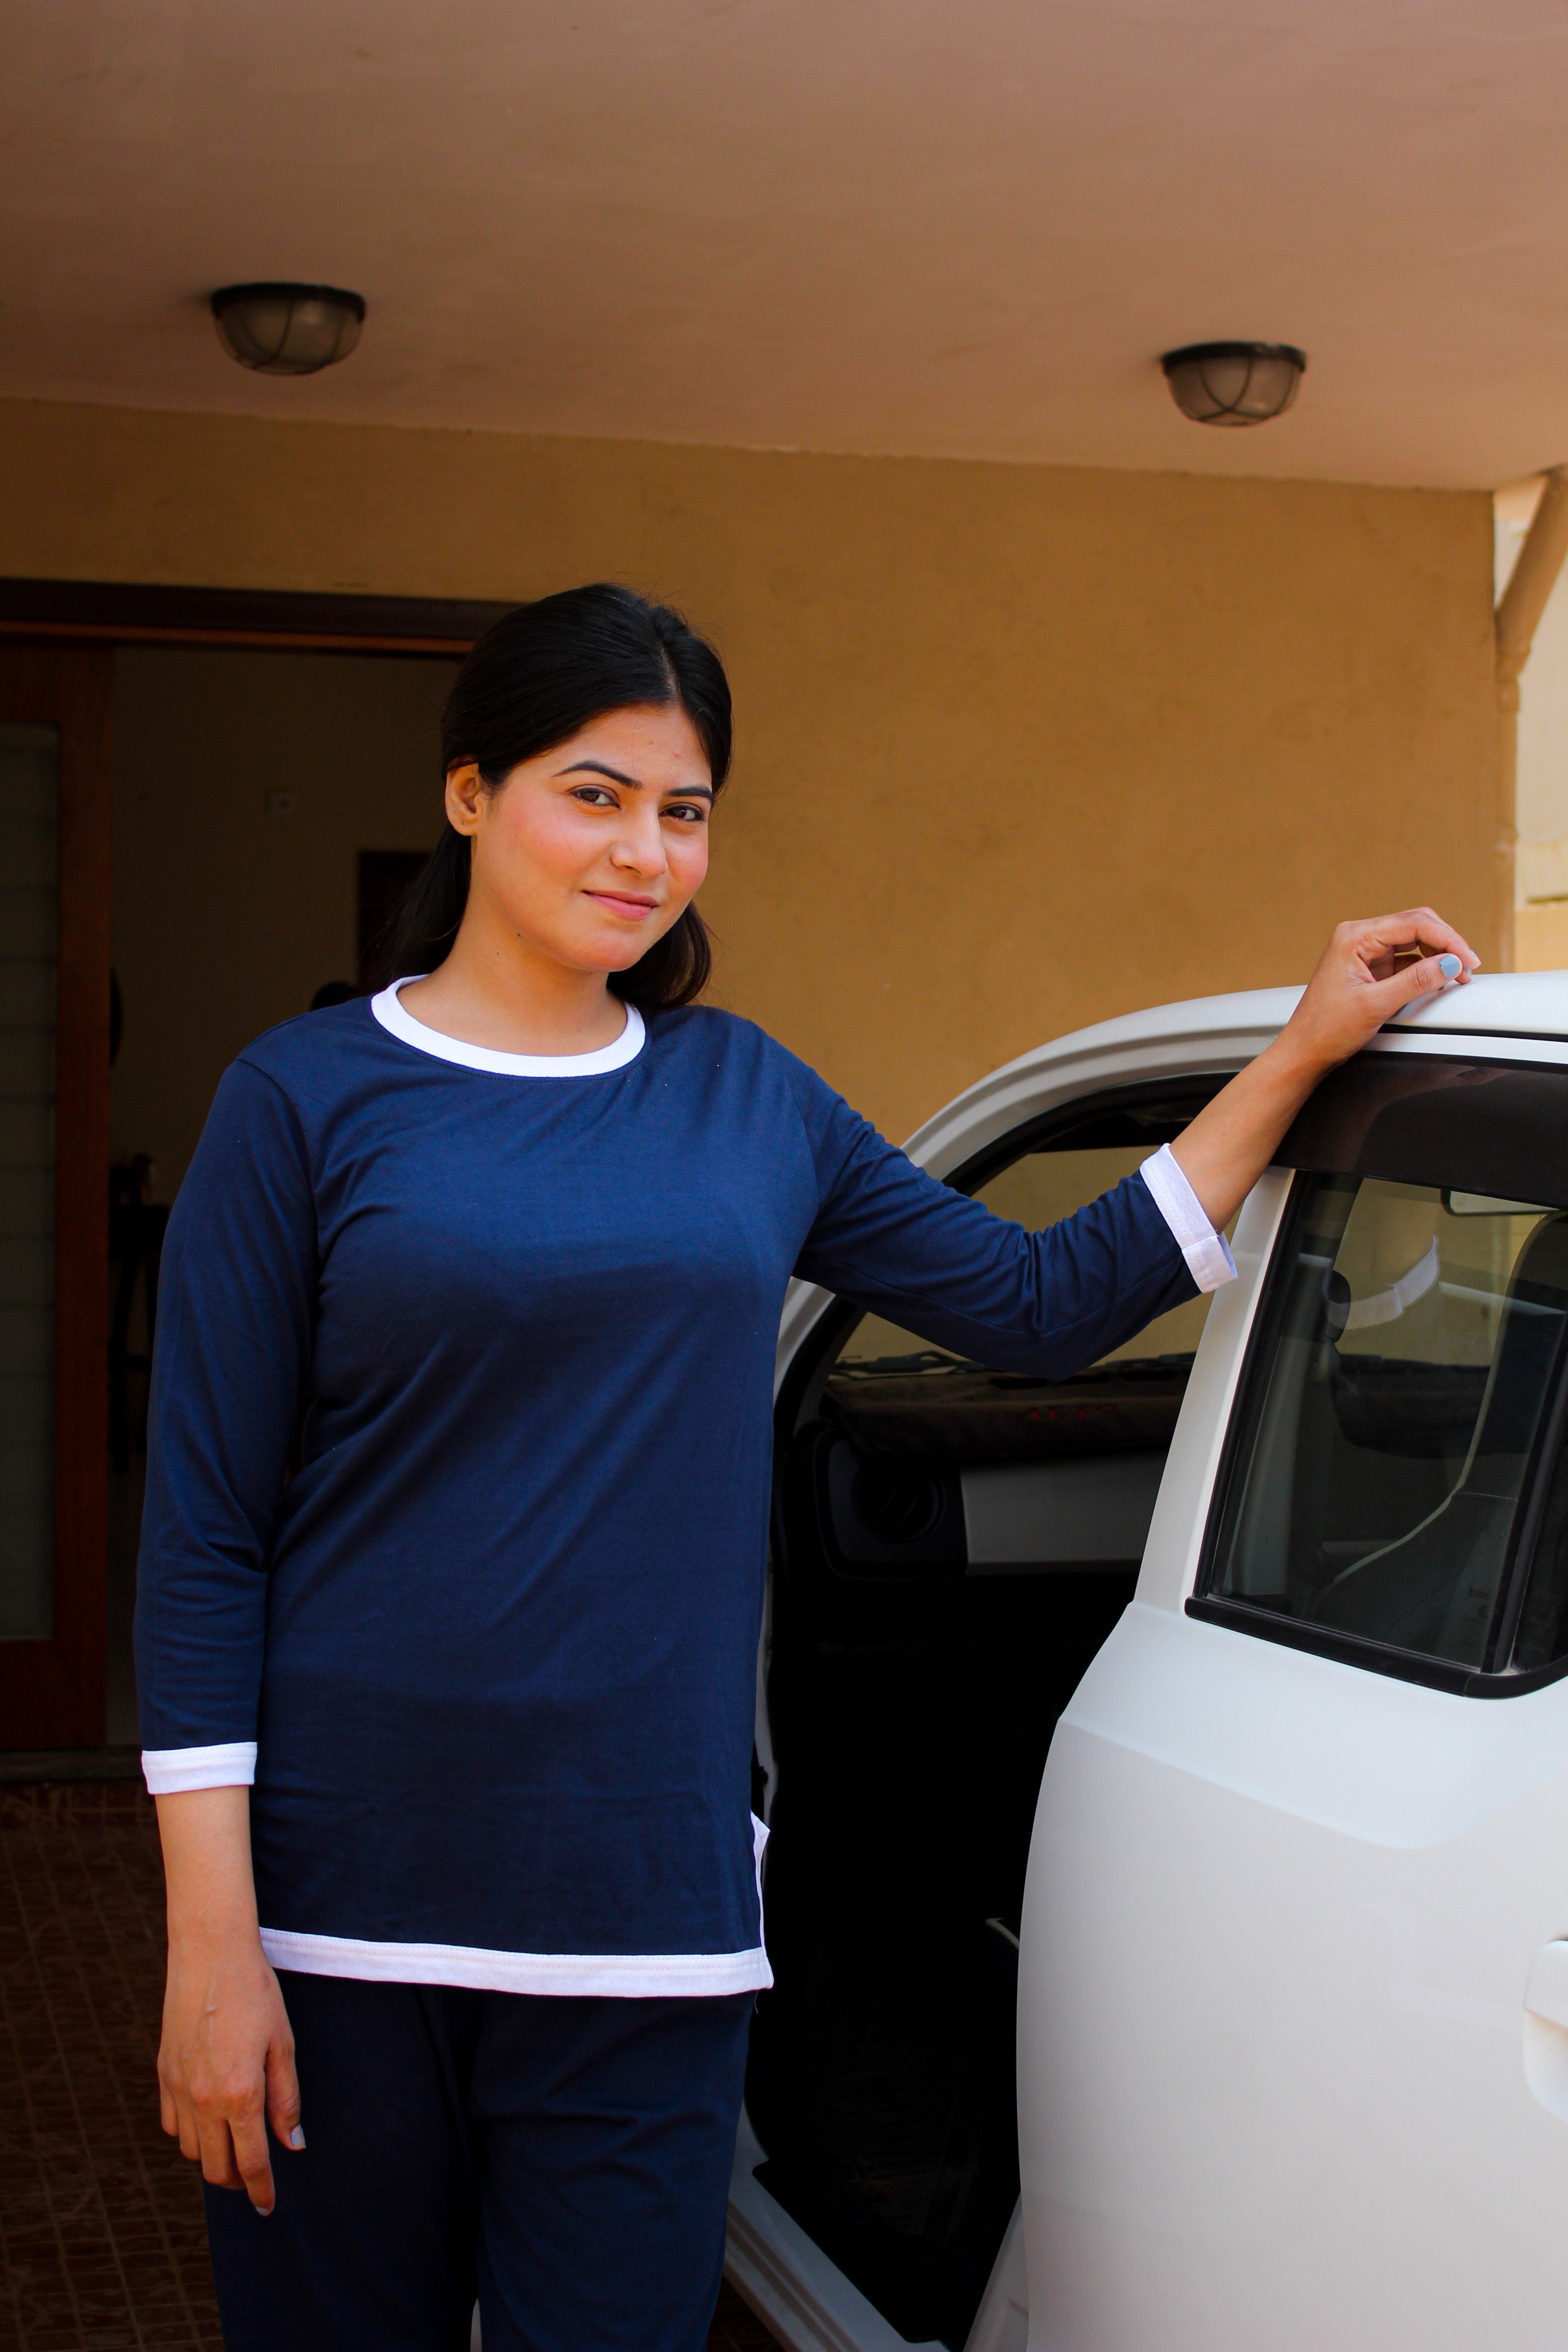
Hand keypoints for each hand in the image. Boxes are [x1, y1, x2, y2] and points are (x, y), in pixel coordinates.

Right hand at [153, 1784, 302, 2215]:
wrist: (210, 1954)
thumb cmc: (255, 1994)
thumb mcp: (283, 2044)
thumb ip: (286, 2099)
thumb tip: (292, 2144)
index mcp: (239, 2095)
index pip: (249, 2163)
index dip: (261, 2190)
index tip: (269, 2206)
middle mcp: (203, 2100)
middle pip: (216, 2168)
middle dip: (237, 2182)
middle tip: (254, 2179)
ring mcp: (178, 2089)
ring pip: (192, 2150)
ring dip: (213, 2156)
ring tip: (235, 2144)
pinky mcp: (163, 2074)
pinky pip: (173, 2125)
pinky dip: (190, 2133)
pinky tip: (209, 2119)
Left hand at [1275, 908, 1478, 1081]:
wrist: (1305, 1052)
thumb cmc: (1326, 1029)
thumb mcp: (1376, 1005)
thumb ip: (1416, 982)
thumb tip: (1451, 964)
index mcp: (1354, 937)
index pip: (1413, 924)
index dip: (1447, 939)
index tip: (1468, 959)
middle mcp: (1359, 938)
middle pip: (1416, 925)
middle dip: (1445, 943)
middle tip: (1468, 966)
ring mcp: (1365, 953)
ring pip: (1414, 941)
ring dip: (1438, 954)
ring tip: (1457, 974)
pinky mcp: (1372, 969)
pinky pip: (1407, 959)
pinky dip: (1426, 967)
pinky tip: (1439, 979)